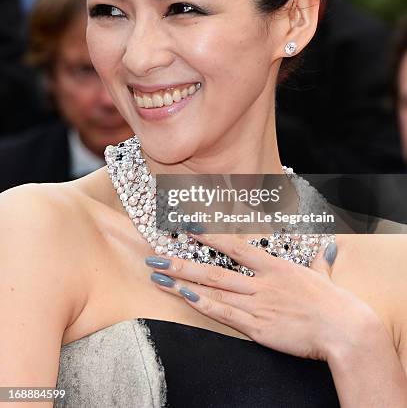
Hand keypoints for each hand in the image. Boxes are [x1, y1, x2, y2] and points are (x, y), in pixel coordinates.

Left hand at [145, 233, 379, 360]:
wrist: (345, 330)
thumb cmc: (336, 303)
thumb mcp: (323, 277)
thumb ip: (319, 261)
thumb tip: (328, 246)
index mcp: (275, 267)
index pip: (236, 246)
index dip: (210, 236)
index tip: (187, 228)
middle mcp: (261, 283)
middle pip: (214, 269)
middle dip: (182, 261)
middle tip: (155, 255)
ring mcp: (257, 304)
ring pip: (213, 290)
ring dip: (183, 282)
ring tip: (158, 275)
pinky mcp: (257, 327)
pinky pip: (224, 314)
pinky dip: (202, 304)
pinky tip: (183, 296)